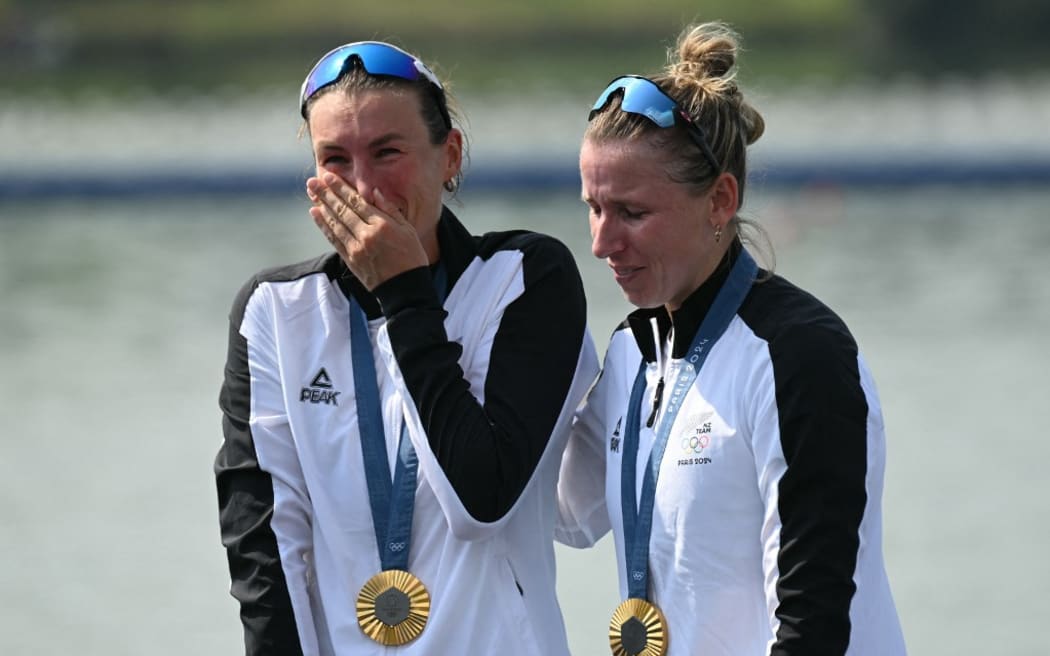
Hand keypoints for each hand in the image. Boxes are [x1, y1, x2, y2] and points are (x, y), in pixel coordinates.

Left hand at [306, 173, 428, 289]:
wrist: (406, 290)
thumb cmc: (412, 258)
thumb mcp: (408, 230)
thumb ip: (390, 210)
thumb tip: (373, 192)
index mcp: (383, 226)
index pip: (357, 202)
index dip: (341, 188)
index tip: (329, 176)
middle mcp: (367, 236)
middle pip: (343, 210)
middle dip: (327, 193)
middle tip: (313, 181)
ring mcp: (356, 249)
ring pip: (335, 223)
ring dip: (322, 206)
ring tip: (312, 192)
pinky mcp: (351, 261)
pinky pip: (334, 239)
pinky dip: (323, 225)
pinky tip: (316, 213)